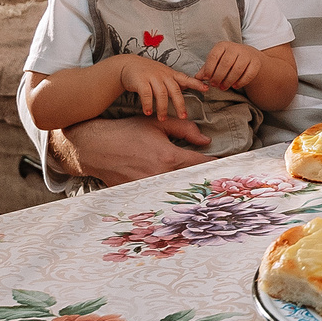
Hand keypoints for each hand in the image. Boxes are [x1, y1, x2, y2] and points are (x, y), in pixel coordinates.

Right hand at [54, 117, 211, 184]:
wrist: (94, 146)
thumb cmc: (126, 131)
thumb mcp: (157, 124)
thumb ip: (184, 129)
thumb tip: (205, 140)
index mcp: (169, 156)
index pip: (201, 164)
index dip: (216, 165)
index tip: (227, 167)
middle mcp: (161, 175)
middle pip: (192, 181)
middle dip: (205, 181)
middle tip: (220, 184)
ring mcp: (149, 187)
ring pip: (177, 191)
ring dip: (188, 189)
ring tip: (202, 191)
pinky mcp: (138, 194)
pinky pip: (159, 195)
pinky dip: (168, 194)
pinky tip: (178, 196)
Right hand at [116, 53, 207, 119]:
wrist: (130, 65)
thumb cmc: (150, 73)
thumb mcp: (165, 75)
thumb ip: (177, 82)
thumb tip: (196, 87)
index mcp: (172, 75)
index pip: (186, 79)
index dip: (197, 83)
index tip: (207, 88)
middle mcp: (164, 75)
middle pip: (174, 90)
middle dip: (180, 104)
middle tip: (183, 117)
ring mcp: (152, 77)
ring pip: (161, 94)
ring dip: (162, 108)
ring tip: (162, 119)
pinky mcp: (140, 80)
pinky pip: (146, 94)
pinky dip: (147, 104)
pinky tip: (148, 112)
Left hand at [196, 41, 263, 92]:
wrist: (248, 56)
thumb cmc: (228, 60)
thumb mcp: (216, 61)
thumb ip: (206, 69)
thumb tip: (197, 77)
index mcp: (222, 45)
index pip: (213, 57)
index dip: (209, 69)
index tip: (207, 78)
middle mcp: (235, 48)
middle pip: (225, 64)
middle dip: (218, 77)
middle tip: (215, 85)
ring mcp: (247, 54)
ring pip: (237, 70)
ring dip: (229, 81)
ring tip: (223, 87)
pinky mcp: (256, 62)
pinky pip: (248, 74)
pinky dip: (241, 82)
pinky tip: (235, 86)